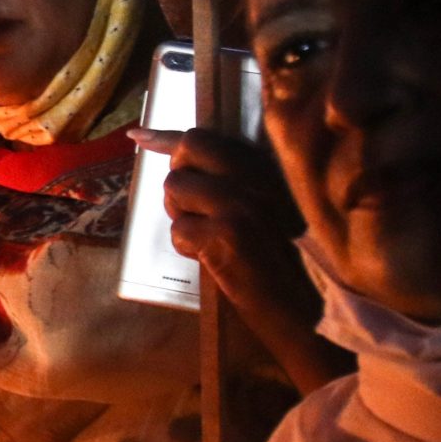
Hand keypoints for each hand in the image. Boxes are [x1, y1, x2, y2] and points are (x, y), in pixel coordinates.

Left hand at [133, 126, 348, 393]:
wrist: (301, 306)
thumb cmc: (275, 258)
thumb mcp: (260, 206)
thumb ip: (226, 179)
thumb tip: (175, 154)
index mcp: (264, 167)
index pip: (208, 137)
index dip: (166, 136)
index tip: (138, 136)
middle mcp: (256, 176)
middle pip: (188, 149)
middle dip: (178, 179)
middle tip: (191, 209)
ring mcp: (243, 202)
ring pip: (175, 187)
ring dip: (181, 216)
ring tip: (210, 238)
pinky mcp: (229, 233)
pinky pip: (178, 229)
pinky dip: (186, 248)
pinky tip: (212, 258)